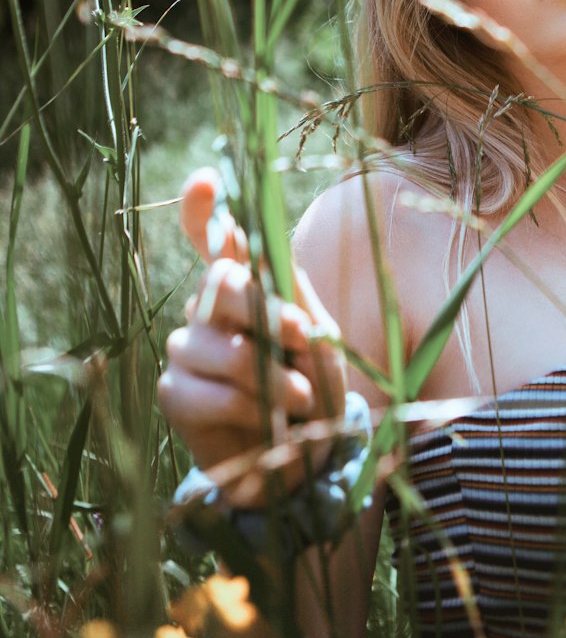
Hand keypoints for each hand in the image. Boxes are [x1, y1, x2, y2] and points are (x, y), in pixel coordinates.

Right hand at [157, 169, 347, 506]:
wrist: (306, 457)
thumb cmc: (316, 386)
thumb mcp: (318, 338)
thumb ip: (291, 297)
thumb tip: (263, 262)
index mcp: (249, 285)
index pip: (215, 239)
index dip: (202, 210)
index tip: (204, 180)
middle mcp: (210, 308)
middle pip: (219, 282)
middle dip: (264, 310)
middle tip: (300, 336)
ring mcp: (189, 348)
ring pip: (213, 342)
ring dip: (265, 373)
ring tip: (299, 397)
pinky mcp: (175, 393)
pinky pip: (201, 389)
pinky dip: (244, 405)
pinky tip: (269, 420)